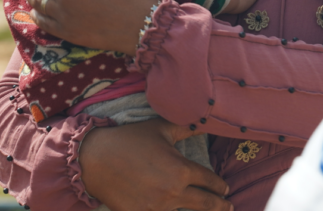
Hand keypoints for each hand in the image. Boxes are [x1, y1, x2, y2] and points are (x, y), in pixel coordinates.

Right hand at [80, 119, 230, 210]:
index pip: (210, 181)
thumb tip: (204, 121)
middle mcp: (173, 192)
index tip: (225, 188)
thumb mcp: (160, 129)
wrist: (95, 159)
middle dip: (219, 205)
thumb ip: (185, 127)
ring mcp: (157, 208)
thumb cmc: (130, 140)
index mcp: (182, 170)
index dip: (220, 185)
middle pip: (206, 204)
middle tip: (228, 207)